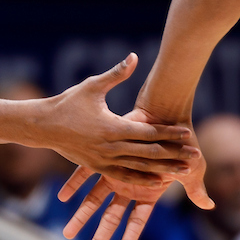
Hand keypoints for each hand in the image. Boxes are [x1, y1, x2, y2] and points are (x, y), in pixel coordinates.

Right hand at [39, 54, 198, 186]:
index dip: (169, 133)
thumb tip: (134, 57)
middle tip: (195, 157)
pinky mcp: (98, 168)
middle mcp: (111, 146)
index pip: (148, 131)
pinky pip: (124, 176)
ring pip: (140, 168)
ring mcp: (104, 160)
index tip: (188, 134)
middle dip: (174, 155)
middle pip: (149, 153)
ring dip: (163, 170)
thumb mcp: (92, 86)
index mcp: (112, 126)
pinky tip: (158, 182)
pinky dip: (142, 179)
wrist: (43, 126)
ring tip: (184, 173)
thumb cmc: (68, 102)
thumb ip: (116, 74)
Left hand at [58, 108, 211, 239]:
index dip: (129, 238)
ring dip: (81, 216)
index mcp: (147, 191)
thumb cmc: (180, 143)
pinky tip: (62, 197)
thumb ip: (196, 189)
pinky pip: (85, 172)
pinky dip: (74, 183)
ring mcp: (115, 172)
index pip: (136, 221)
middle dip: (100, 236)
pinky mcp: (106, 156)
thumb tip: (210, 205)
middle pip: (112, 216)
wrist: (166, 115)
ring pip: (95, 199)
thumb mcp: (192, 169)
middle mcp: (128, 185)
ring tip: (67, 233)